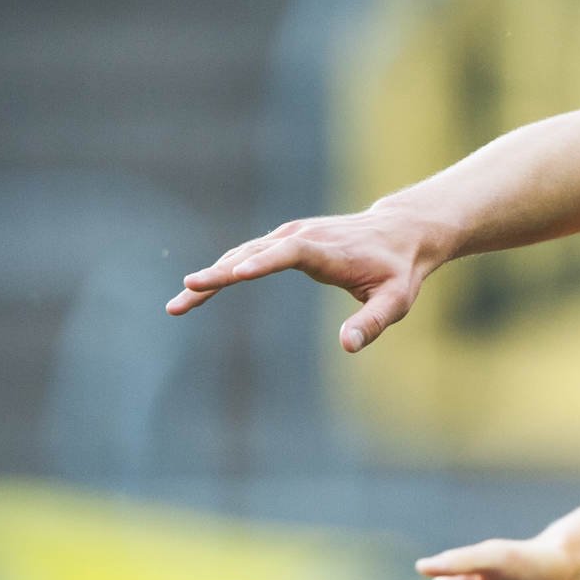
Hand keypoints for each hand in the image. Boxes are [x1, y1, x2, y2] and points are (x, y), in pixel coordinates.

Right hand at [165, 199, 447, 351]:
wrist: (401, 233)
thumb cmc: (399, 271)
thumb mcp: (396, 301)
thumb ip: (373, 323)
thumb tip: (347, 346)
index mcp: (329, 250)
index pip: (291, 252)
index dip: (264, 261)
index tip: (236, 273)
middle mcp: (304, 237)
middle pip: (253, 254)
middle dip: (218, 276)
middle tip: (183, 297)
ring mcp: (291, 236)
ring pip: (242, 254)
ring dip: (211, 277)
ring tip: (178, 304)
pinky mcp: (285, 240)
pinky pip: (247, 255)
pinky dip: (222, 271)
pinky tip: (199, 290)